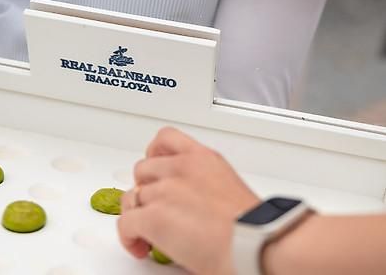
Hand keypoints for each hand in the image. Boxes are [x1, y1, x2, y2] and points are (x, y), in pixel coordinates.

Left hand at [117, 127, 258, 274]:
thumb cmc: (256, 228)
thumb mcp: (230, 188)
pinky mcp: (154, 217)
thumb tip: (194, 204)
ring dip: (136, 215)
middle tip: (154, 209)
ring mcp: (165, 190)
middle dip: (145, 190)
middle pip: (142, 170)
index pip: (166, 138)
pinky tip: (140, 247)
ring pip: (132, 197)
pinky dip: (128, 237)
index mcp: (203, 158)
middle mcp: (181, 168)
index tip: (153, 164)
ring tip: (146, 234)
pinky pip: (126, 222)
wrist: (260, 246)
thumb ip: (206, 185)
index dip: (153, 152)